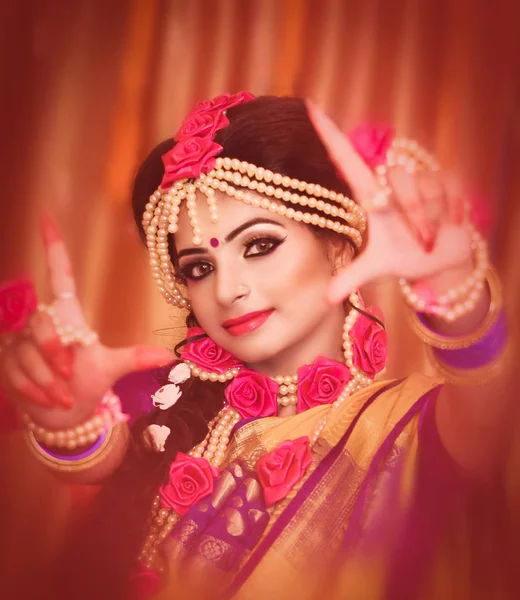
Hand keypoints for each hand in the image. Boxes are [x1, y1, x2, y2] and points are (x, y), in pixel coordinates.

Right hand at [0, 216, 172, 429]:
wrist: (63, 415)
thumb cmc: (87, 384)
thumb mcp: (110, 368)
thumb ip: (134, 358)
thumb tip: (168, 355)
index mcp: (68, 315)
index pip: (59, 275)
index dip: (53, 248)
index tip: (47, 220)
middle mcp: (42, 322)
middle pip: (42, 323)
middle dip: (55, 354)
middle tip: (69, 378)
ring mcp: (20, 340)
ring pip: (27, 351)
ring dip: (46, 379)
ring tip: (61, 396)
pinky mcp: (5, 359)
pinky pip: (14, 368)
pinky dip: (32, 388)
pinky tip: (45, 400)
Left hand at [306, 103, 473, 303]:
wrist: (441, 261)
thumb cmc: (403, 258)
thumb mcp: (376, 269)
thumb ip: (350, 279)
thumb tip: (324, 300)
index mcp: (370, 197)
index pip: (345, 159)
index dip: (329, 134)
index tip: (309, 106)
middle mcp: (392, 183)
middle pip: (399, 179)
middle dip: (415, 215)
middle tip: (421, 240)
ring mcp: (420, 179)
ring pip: (426, 186)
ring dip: (432, 218)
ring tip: (432, 234)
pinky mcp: (447, 180)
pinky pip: (450, 190)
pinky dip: (451, 214)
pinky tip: (450, 223)